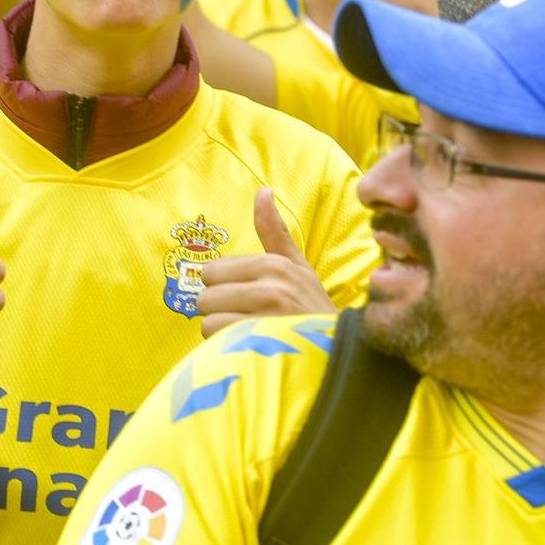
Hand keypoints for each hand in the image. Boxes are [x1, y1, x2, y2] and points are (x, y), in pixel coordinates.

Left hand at [196, 189, 332, 334]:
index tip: (244, 298)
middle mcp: (269, 289)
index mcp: (274, 266)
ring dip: (221, 331)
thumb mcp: (298, 267)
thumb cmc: (311, 308)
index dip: (223, 287)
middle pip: (205, 297)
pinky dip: (225, 348)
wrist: (338, 352)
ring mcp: (264, 319)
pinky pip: (217, 341)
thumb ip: (274, 232)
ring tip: (245, 334)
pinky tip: (245, 348)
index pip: (212, 271)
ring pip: (208, 321)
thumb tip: (263, 191)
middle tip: (243, 318)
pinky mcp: (259, 346)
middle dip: (220, 310)